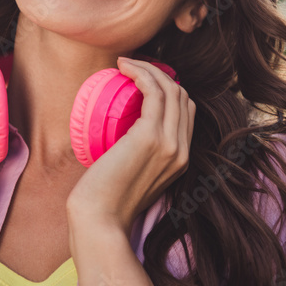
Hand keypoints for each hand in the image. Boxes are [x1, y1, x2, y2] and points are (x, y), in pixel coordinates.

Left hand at [66, 57, 195, 235]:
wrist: (100, 222)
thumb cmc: (106, 203)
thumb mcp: (133, 178)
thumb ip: (138, 160)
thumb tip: (122, 141)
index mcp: (180, 160)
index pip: (185, 112)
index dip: (168, 90)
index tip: (142, 80)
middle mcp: (181, 150)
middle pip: (182, 96)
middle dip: (161, 74)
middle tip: (132, 67)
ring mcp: (170, 143)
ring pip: (171, 89)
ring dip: (149, 68)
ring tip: (126, 63)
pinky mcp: (150, 136)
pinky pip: (154, 90)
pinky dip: (141, 72)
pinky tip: (124, 67)